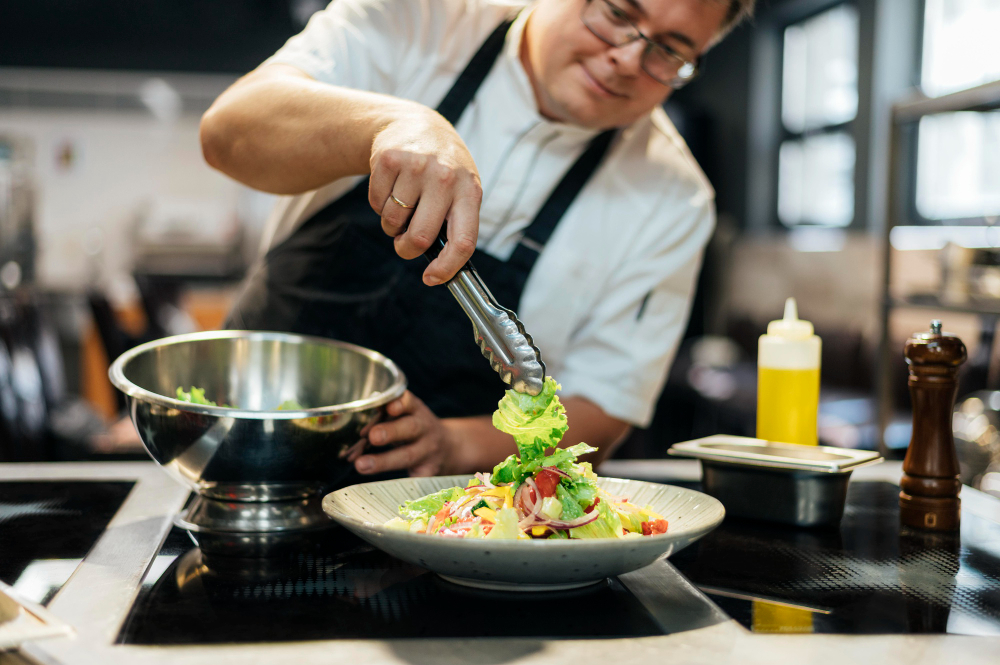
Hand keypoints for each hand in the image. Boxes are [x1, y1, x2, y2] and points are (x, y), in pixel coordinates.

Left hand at [352, 391, 461, 476]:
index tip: (389, 407)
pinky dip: (396, 484)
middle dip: (391, 432)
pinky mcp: (427, 472)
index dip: (400, 404)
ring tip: (362, 465)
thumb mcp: (407, 413)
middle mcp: (424, 428)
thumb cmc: (416, 428)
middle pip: (410, 428)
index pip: (409, 403)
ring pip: (408, 456)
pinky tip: (377, 489)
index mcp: (416, 410)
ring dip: (383, 461)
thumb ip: (384, 413)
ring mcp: (427, 452)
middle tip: (373, 436)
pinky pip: (413, 479)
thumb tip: (352, 421)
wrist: (450, 448)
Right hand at [368, 108, 482, 284]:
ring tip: (402, 204)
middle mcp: (445, 178)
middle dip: (407, 248)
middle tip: (405, 243)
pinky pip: (376, 203)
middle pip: (419, 237)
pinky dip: (379, 204)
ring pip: (393, 222)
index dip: (447, 267)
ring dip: (392, 223)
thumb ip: (454, 224)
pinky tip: (392, 186)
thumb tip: (441, 270)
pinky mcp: (389, 159)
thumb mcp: (460, 191)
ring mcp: (417, 166)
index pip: (463, 240)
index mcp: (469, 192)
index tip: (432, 279)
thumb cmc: (442, 171)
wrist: (417, 126)